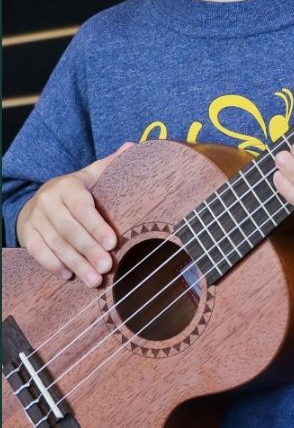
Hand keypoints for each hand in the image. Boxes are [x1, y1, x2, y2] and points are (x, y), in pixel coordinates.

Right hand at [17, 143, 131, 286]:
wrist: (42, 199)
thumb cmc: (78, 190)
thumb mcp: (93, 175)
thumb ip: (111, 165)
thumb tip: (134, 147)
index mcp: (68, 185)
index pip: (82, 207)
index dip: (96, 226)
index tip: (113, 244)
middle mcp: (48, 200)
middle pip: (69, 229)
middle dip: (89, 250)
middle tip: (107, 267)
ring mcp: (35, 218)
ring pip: (55, 243)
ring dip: (75, 263)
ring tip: (94, 280)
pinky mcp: (26, 234)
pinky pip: (37, 252)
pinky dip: (52, 264)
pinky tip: (68, 276)